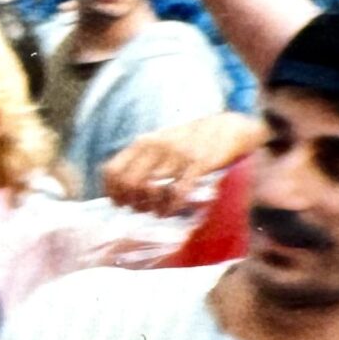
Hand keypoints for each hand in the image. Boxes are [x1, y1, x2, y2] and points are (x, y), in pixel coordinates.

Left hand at [100, 111, 262, 215]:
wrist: (226, 128)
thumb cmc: (189, 141)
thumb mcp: (159, 144)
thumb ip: (140, 160)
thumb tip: (119, 188)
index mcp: (143, 143)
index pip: (112, 170)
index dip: (112, 192)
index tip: (121, 203)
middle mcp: (156, 146)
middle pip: (129, 183)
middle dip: (133, 203)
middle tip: (143, 209)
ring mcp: (177, 155)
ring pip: (151, 190)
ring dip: (152, 208)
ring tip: (159, 211)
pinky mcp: (198, 163)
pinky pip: (177, 192)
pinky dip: (171, 207)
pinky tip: (172, 209)